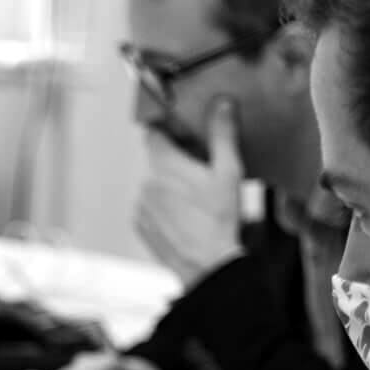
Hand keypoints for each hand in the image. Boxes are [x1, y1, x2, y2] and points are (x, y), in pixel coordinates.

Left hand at [135, 99, 245, 287]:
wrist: (208, 264)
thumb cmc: (219, 219)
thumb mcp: (228, 171)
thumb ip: (222, 134)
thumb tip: (221, 104)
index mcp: (164, 165)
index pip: (153, 134)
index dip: (167, 130)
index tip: (182, 133)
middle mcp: (146, 183)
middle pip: (157, 161)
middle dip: (176, 161)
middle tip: (201, 171)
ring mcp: (141, 207)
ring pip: (154, 185)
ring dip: (170, 186)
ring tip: (196, 199)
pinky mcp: (141, 226)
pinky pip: (151, 207)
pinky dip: (165, 207)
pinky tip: (186, 216)